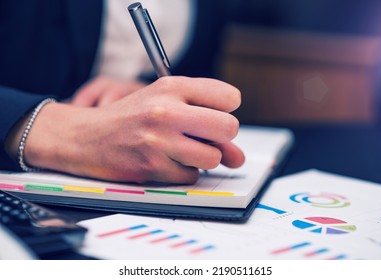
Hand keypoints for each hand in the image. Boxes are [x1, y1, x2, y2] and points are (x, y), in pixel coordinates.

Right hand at [21, 76, 244, 183]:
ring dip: (202, 159)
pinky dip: (182, 172)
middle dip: (223, 138)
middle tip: (205, 138)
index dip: (226, 110)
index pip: (230, 97)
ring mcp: (158, 140)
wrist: (86, 137)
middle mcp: (166, 110)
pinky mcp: (151, 166)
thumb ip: (205, 122)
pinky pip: (190, 176)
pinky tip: (166, 162)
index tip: (212, 116)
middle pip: (229, 127)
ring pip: (213, 157)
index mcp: (172, 87)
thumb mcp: (165, 103)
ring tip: (182, 151)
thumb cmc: (130, 118)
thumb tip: (238, 157)